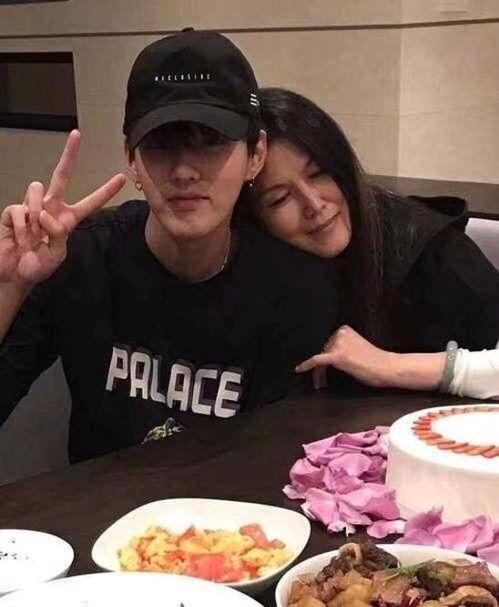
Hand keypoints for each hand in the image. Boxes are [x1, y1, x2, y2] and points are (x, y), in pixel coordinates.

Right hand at [0, 130, 125, 285]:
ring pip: (37, 188)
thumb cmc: (37, 266)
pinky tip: (20, 239)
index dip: (106, 191)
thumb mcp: (56, 255)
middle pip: (61, 176)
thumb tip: (47, 215)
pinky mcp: (14, 211)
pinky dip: (22, 228)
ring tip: (33, 236)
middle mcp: (51, 208)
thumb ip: (58, 235)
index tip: (121, 177)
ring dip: (36, 214)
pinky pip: (20, 209)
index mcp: (67, 220)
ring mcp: (31, 207)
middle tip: (77, 134)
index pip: (90, 202)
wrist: (14, 274)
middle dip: (69, 155)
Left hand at [295, 325, 397, 389]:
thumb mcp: (355, 348)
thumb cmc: (374, 361)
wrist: (387, 368)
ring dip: (319, 374)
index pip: (328, 345)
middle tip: (322, 382)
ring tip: (321, 385)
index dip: (325, 358)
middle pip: (323, 352)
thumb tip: (324, 357)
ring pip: (320, 360)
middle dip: (322, 368)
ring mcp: (339, 345)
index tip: (323, 371)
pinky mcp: (338, 356)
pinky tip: (298, 370)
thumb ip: (341, 348)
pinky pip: (317, 361)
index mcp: (344, 330)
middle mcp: (340, 334)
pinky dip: (306, 365)